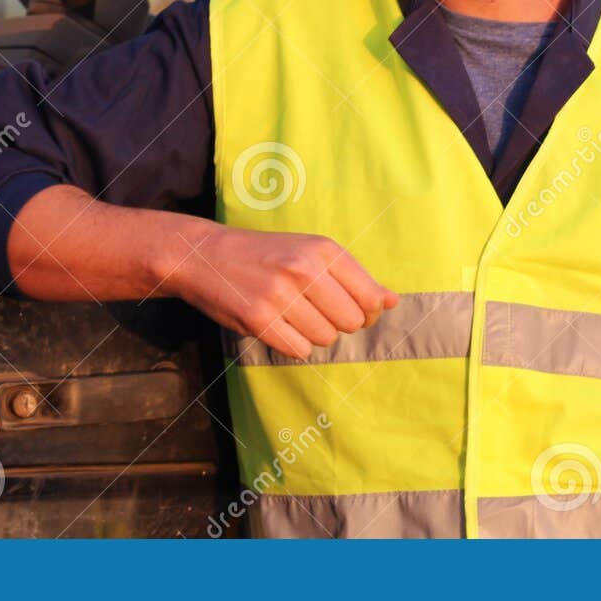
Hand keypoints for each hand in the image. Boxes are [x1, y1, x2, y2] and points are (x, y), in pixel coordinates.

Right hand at [162, 222, 398, 359]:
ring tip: (292, 315)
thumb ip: (353, 278)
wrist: (207, 255)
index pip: (370, 298)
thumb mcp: (311, 252)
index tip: (350, 310)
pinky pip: (298, 351)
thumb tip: (393, 301)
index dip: (367, 313)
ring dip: (313, 335)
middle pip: (350, 323)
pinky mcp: (258, 318)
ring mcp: (280, 294)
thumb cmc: (267, 255)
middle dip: (338, 324)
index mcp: (323, 250)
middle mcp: (304, 269)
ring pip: (325, 339)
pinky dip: (292, 345)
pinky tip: (278, 326)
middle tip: (314, 311)